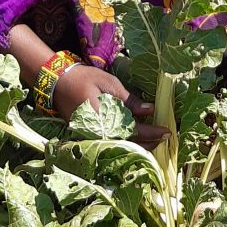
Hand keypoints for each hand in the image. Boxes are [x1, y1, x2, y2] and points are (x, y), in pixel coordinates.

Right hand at [53, 63, 169, 148]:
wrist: (58, 83)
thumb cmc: (84, 78)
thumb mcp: (110, 84)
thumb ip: (129, 100)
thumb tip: (150, 110)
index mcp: (102, 119)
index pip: (132, 131)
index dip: (151, 132)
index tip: (167, 132)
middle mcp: (97, 133)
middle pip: (128, 144)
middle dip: (149, 143)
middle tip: (166, 138)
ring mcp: (91, 137)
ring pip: (120, 147)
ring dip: (139, 145)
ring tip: (156, 141)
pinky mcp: (89, 136)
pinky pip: (112, 143)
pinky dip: (127, 143)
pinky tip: (138, 140)